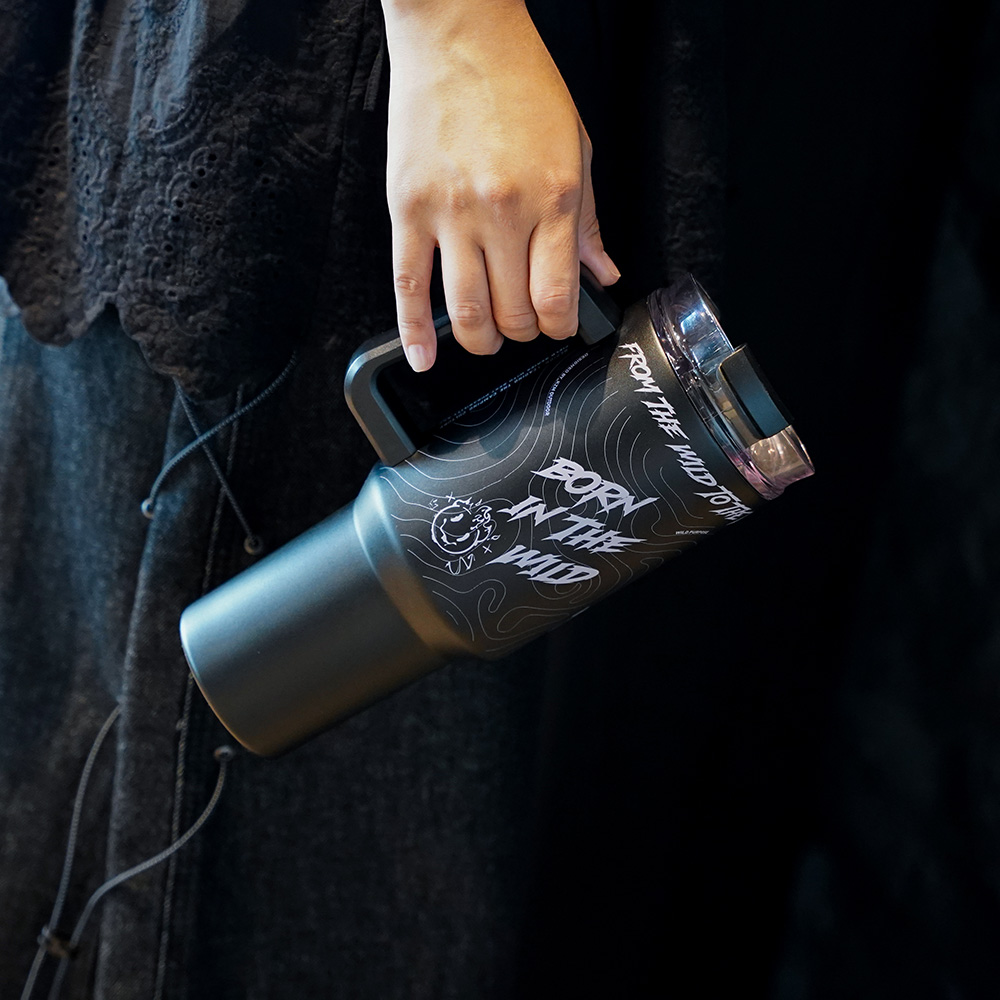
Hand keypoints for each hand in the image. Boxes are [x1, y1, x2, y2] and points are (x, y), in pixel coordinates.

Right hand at [381, 0, 619, 371]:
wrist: (459, 33)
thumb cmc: (520, 85)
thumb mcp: (576, 148)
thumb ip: (589, 221)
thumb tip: (602, 273)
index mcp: (553, 200)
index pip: (556, 297)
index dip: (558, 327)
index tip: (556, 326)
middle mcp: (503, 213)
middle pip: (512, 313)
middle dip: (521, 332)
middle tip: (522, 325)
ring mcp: (451, 214)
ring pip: (464, 311)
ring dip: (479, 339)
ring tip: (485, 337)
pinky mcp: (408, 209)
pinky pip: (408, 285)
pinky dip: (413, 331)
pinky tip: (422, 357)